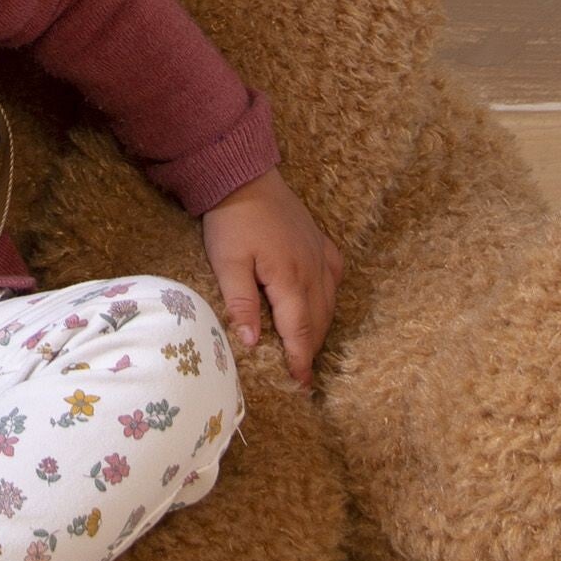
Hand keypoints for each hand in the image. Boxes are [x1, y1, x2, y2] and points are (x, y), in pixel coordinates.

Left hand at [201, 174, 343, 388]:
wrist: (244, 176)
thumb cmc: (231, 221)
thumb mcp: (227, 262)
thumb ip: (241, 303)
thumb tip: (252, 343)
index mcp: (289, 278)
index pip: (299, 331)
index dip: (300, 360)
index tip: (301, 385)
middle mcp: (312, 270)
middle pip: (317, 321)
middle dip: (311, 350)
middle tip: (303, 375)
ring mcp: (320, 254)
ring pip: (329, 302)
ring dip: (320, 328)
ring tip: (309, 350)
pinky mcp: (320, 242)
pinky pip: (333, 277)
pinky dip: (329, 298)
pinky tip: (322, 304)